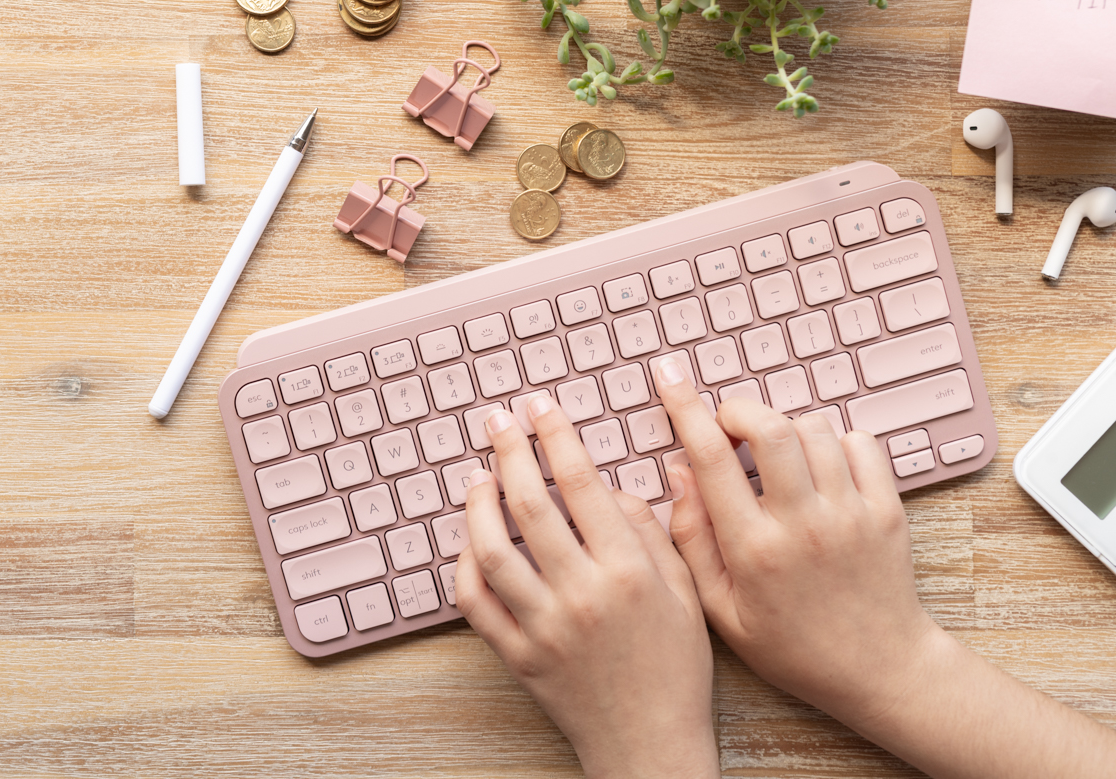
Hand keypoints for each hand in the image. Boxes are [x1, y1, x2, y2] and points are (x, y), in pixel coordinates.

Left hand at [456, 394, 718, 777]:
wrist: (652, 746)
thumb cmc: (677, 669)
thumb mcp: (688, 594)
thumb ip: (654, 534)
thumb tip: (610, 488)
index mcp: (630, 572)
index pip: (583, 484)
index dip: (557, 436)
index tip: (541, 408)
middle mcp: (583, 594)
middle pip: (531, 504)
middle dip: (510, 451)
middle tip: (499, 421)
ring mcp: (544, 627)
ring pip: (492, 549)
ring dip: (478, 503)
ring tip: (479, 475)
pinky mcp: (518, 655)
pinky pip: (477, 601)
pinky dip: (466, 564)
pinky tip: (471, 539)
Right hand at [654, 356, 941, 724]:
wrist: (880, 670)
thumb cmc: (793, 646)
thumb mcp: (721, 611)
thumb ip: (691, 540)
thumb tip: (679, 473)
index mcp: (753, 549)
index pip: (712, 459)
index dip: (685, 408)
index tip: (670, 377)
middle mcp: (803, 524)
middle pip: (770, 428)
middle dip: (740, 410)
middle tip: (728, 425)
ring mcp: (851, 514)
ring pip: (814, 429)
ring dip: (786, 428)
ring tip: (775, 457)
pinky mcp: (886, 510)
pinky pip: (860, 443)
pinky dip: (835, 442)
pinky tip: (820, 469)